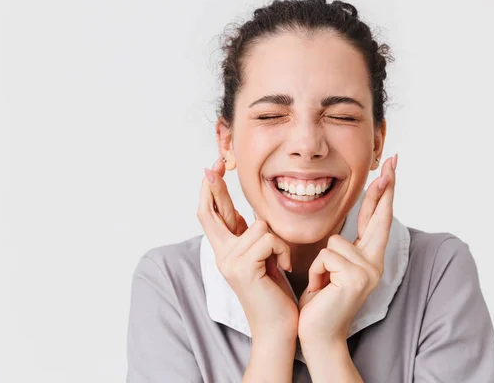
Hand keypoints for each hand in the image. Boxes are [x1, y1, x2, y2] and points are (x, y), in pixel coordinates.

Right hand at [197, 158, 298, 340]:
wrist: (278, 328)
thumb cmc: (275, 293)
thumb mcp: (263, 259)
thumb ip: (251, 238)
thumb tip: (248, 215)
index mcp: (226, 251)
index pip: (211, 215)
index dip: (211, 191)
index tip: (214, 168)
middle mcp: (221, 255)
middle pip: (210, 212)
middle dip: (213, 186)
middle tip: (214, 164)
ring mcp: (229, 261)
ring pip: (258, 225)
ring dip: (278, 241)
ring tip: (281, 262)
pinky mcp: (243, 268)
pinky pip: (268, 239)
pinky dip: (283, 251)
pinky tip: (284, 268)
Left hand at [297, 154, 397, 349]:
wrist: (317, 332)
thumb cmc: (320, 300)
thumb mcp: (330, 268)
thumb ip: (340, 248)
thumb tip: (339, 230)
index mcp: (368, 258)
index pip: (375, 219)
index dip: (383, 194)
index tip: (391, 169)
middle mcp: (374, 262)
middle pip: (378, 216)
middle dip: (385, 187)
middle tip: (393, 161)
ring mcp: (368, 271)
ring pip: (334, 241)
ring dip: (320, 263)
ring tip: (323, 284)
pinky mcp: (356, 278)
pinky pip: (326, 256)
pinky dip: (316, 272)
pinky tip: (321, 289)